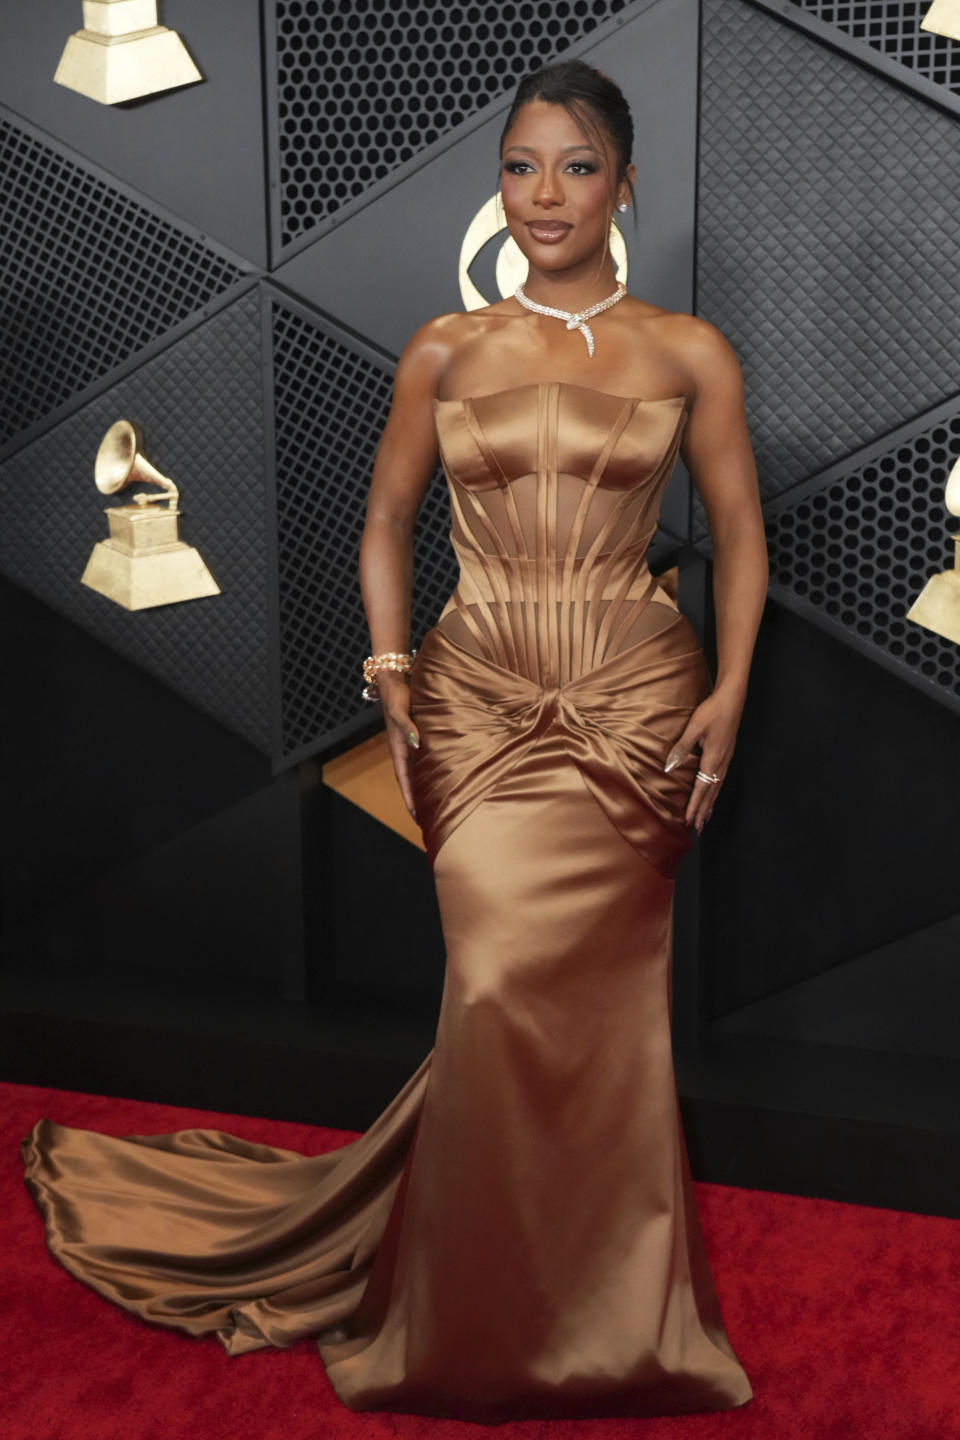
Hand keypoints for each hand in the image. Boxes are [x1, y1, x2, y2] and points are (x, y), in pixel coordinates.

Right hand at [378, 671, 420, 823]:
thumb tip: (416, 744)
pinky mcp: (419, 733)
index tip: (416, 816)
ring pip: (418, 770)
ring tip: (435, 804)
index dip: (410, 797)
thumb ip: (407, 726)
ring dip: (424, 786)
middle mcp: (404, 747)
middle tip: (427, 819)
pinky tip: (441, 775)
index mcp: (398, 746)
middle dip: (417, 799)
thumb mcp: (400, 710)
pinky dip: (430, 770)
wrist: (395, 677)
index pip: (404, 778)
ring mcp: (411, 742)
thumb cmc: (396, 693)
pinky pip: (425, 757)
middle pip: (411, 779)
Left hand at [663, 684, 744, 834]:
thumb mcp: (694, 728)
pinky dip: (714, 792)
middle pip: (712, 793)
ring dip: (710, 804)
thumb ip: (681, 749)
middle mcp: (722, 764)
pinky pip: (720, 780)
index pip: (702, 789)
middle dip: (704, 811)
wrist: (732, 699)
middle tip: (697, 829)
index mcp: (713, 759)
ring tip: (705, 819)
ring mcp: (726, 760)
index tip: (690, 821)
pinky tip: (712, 795)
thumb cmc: (712, 712)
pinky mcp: (727, 755)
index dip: (695, 806)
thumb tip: (669, 768)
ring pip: (717, 788)